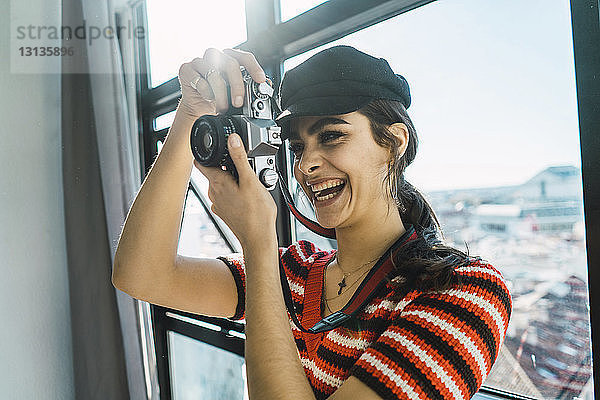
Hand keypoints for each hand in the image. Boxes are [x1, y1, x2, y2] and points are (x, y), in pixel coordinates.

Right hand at [177, 48, 266, 119]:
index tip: (260, 81)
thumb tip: (267, 86)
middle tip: (238, 103)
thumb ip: (250, 88)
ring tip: (222, 107)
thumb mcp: (237, 94)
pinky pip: (197, 78)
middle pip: (230, 63)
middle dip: (237, 86)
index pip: (245, 57)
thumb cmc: (220, 99)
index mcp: (231, 59)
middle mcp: (216, 57)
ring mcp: (200, 61)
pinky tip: (208, 98)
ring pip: (214, 72)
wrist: (199, 110)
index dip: (254, 68)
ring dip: (220, 93)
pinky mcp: (186, 69)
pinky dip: (205, 91)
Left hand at [194, 133, 277, 247]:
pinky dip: (233, 192)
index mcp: (217, 182)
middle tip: (243, 166)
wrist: (258, 238)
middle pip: (214, 172)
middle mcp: (214, 193)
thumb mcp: (251, 180)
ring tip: (248, 182)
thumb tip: (232, 139)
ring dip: (231, 179)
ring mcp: (218, 204)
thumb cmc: (256, 213)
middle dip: (226, 166)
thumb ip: (240, 158)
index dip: (207, 152)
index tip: (215, 147)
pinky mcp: (224, 212)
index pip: (201, 162)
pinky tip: (247, 196)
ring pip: (220, 184)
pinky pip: (226, 196)